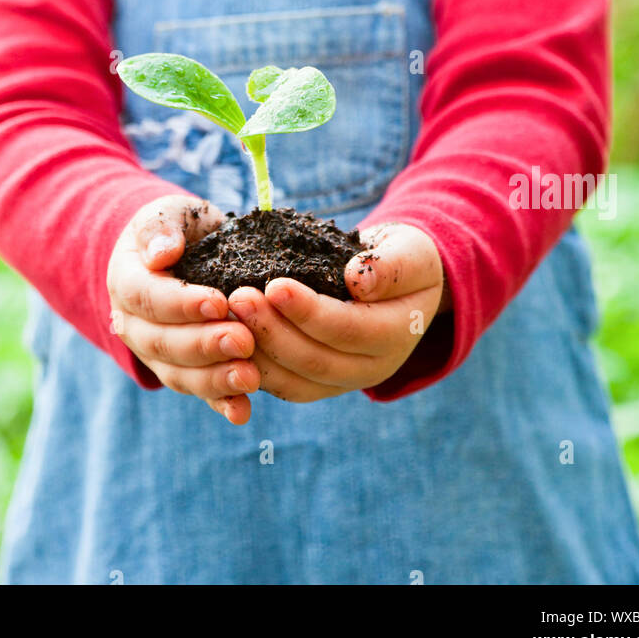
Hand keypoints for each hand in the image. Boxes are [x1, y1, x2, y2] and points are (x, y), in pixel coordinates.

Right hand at [107, 195, 259, 424]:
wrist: (184, 251)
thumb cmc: (179, 228)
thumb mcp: (169, 213)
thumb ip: (160, 228)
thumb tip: (161, 253)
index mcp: (126, 282)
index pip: (147, 298)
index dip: (181, 304)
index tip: (219, 303)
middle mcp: (134, 325)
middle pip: (163, 342)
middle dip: (204, 344)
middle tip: (244, 340)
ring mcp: (157, 353)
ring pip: (179, 374)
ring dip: (215, 379)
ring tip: (250, 377)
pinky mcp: (183, 371)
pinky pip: (198, 392)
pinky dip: (220, 403)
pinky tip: (242, 412)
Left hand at [218, 222, 444, 404]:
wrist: (401, 282)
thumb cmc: (404, 260)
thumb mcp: (409, 252)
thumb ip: (390, 266)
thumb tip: (357, 280)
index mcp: (396, 334)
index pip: (347, 328)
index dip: (309, 311)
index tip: (274, 284)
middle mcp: (373, 368)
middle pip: (316, 360)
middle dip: (272, 330)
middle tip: (237, 297)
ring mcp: (346, 381)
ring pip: (296, 380)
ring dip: (258, 351)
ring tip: (229, 315)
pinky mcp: (322, 384)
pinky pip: (286, 385)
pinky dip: (257, 367)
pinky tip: (232, 338)